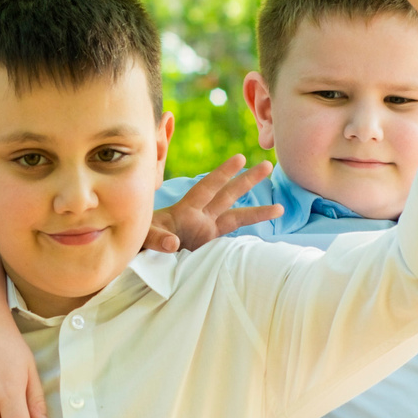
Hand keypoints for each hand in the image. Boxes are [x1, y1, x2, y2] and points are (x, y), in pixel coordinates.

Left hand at [146, 156, 279, 251]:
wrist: (138, 258)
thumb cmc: (137, 243)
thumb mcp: (142, 237)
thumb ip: (156, 239)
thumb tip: (173, 243)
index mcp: (185, 210)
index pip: (207, 187)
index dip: (222, 173)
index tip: (240, 159)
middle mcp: (199, 218)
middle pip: (228, 195)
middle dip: (247, 181)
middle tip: (268, 165)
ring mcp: (205, 233)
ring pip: (235, 217)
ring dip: (256, 212)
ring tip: (280, 208)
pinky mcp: (207, 248)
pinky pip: (230, 241)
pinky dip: (245, 239)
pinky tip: (262, 240)